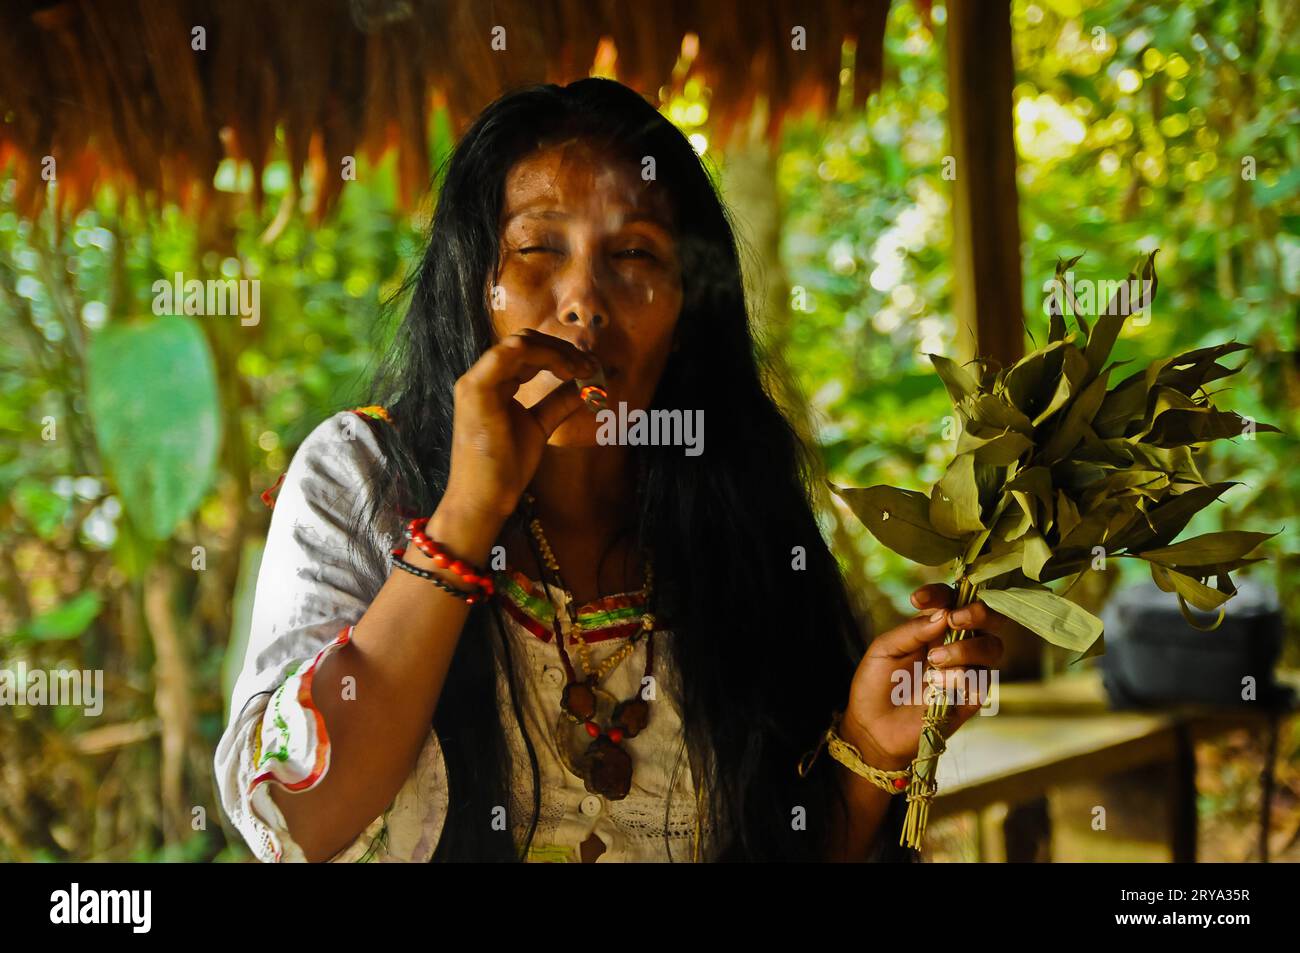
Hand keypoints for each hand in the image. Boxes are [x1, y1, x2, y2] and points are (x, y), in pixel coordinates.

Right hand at [442, 328, 599, 522]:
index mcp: (493, 384)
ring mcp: (476, 381)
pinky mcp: (476, 389)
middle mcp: (481, 377)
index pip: (526, 352)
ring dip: (557, 351)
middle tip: (590, 366)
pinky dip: (543, 355)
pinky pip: (510, 354)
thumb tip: (586, 385)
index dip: (560, 354)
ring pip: (520, 343)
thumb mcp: (540, 426)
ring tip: (582, 369)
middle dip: (562, 349)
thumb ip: (558, 402)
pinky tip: (566, 371)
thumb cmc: (506, 467)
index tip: (589, 368)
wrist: (485, 498)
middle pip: (524, 341)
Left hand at [841, 584, 1011, 770]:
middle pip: (989, 618)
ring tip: (934, 660)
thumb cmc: (875, 685)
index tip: (917, 599)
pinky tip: (936, 686)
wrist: (872, 729)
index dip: (941, 594)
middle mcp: (956, 645)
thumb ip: (912, 631)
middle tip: (954, 620)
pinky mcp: (971, 700)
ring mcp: (967, 672)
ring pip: (992, 647)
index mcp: (934, 628)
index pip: (951, 600)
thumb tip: (943, 614)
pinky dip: (961, 678)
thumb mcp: (884, 650)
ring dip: (966, 648)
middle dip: (977, 612)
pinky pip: (982, 681)